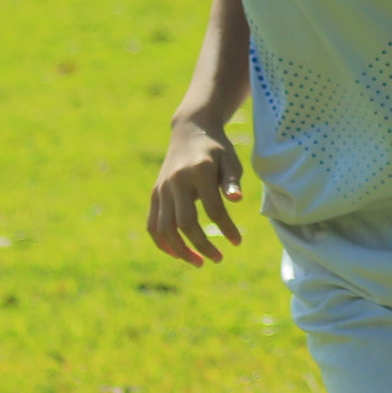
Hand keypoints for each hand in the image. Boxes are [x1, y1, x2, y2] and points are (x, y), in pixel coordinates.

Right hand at [147, 116, 243, 267]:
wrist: (190, 130)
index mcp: (198, 172)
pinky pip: (153, 225)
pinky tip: (179, 254)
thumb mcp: (230, 160)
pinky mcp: (155, 194)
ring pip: (164, 229)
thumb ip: (232, 181)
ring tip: (199, 262)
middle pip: (184, 223)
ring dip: (180, 251)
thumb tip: (236, 199)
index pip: (213, 209)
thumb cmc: (216, 149)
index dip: (226, 228)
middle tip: (219, 259)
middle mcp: (176, 181)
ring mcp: (162, 189)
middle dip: (202, 246)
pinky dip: (163, 243)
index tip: (238, 242)